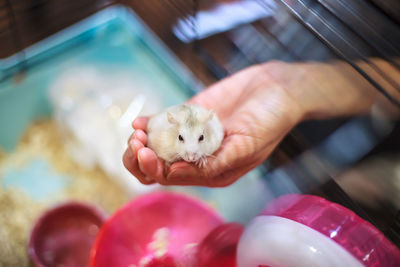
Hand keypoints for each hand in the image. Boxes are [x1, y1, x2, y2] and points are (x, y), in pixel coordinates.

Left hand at [123, 64, 302, 186]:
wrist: (278, 89)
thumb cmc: (270, 121)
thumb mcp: (246, 147)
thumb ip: (213, 163)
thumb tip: (175, 173)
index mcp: (212, 172)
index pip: (172, 178)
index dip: (153, 168)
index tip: (145, 151)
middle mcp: (198, 156)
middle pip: (158, 166)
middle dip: (141, 158)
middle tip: (137, 141)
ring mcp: (192, 135)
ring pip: (156, 147)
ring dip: (141, 142)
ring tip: (137, 130)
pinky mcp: (190, 115)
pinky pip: (164, 124)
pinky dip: (149, 124)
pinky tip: (140, 120)